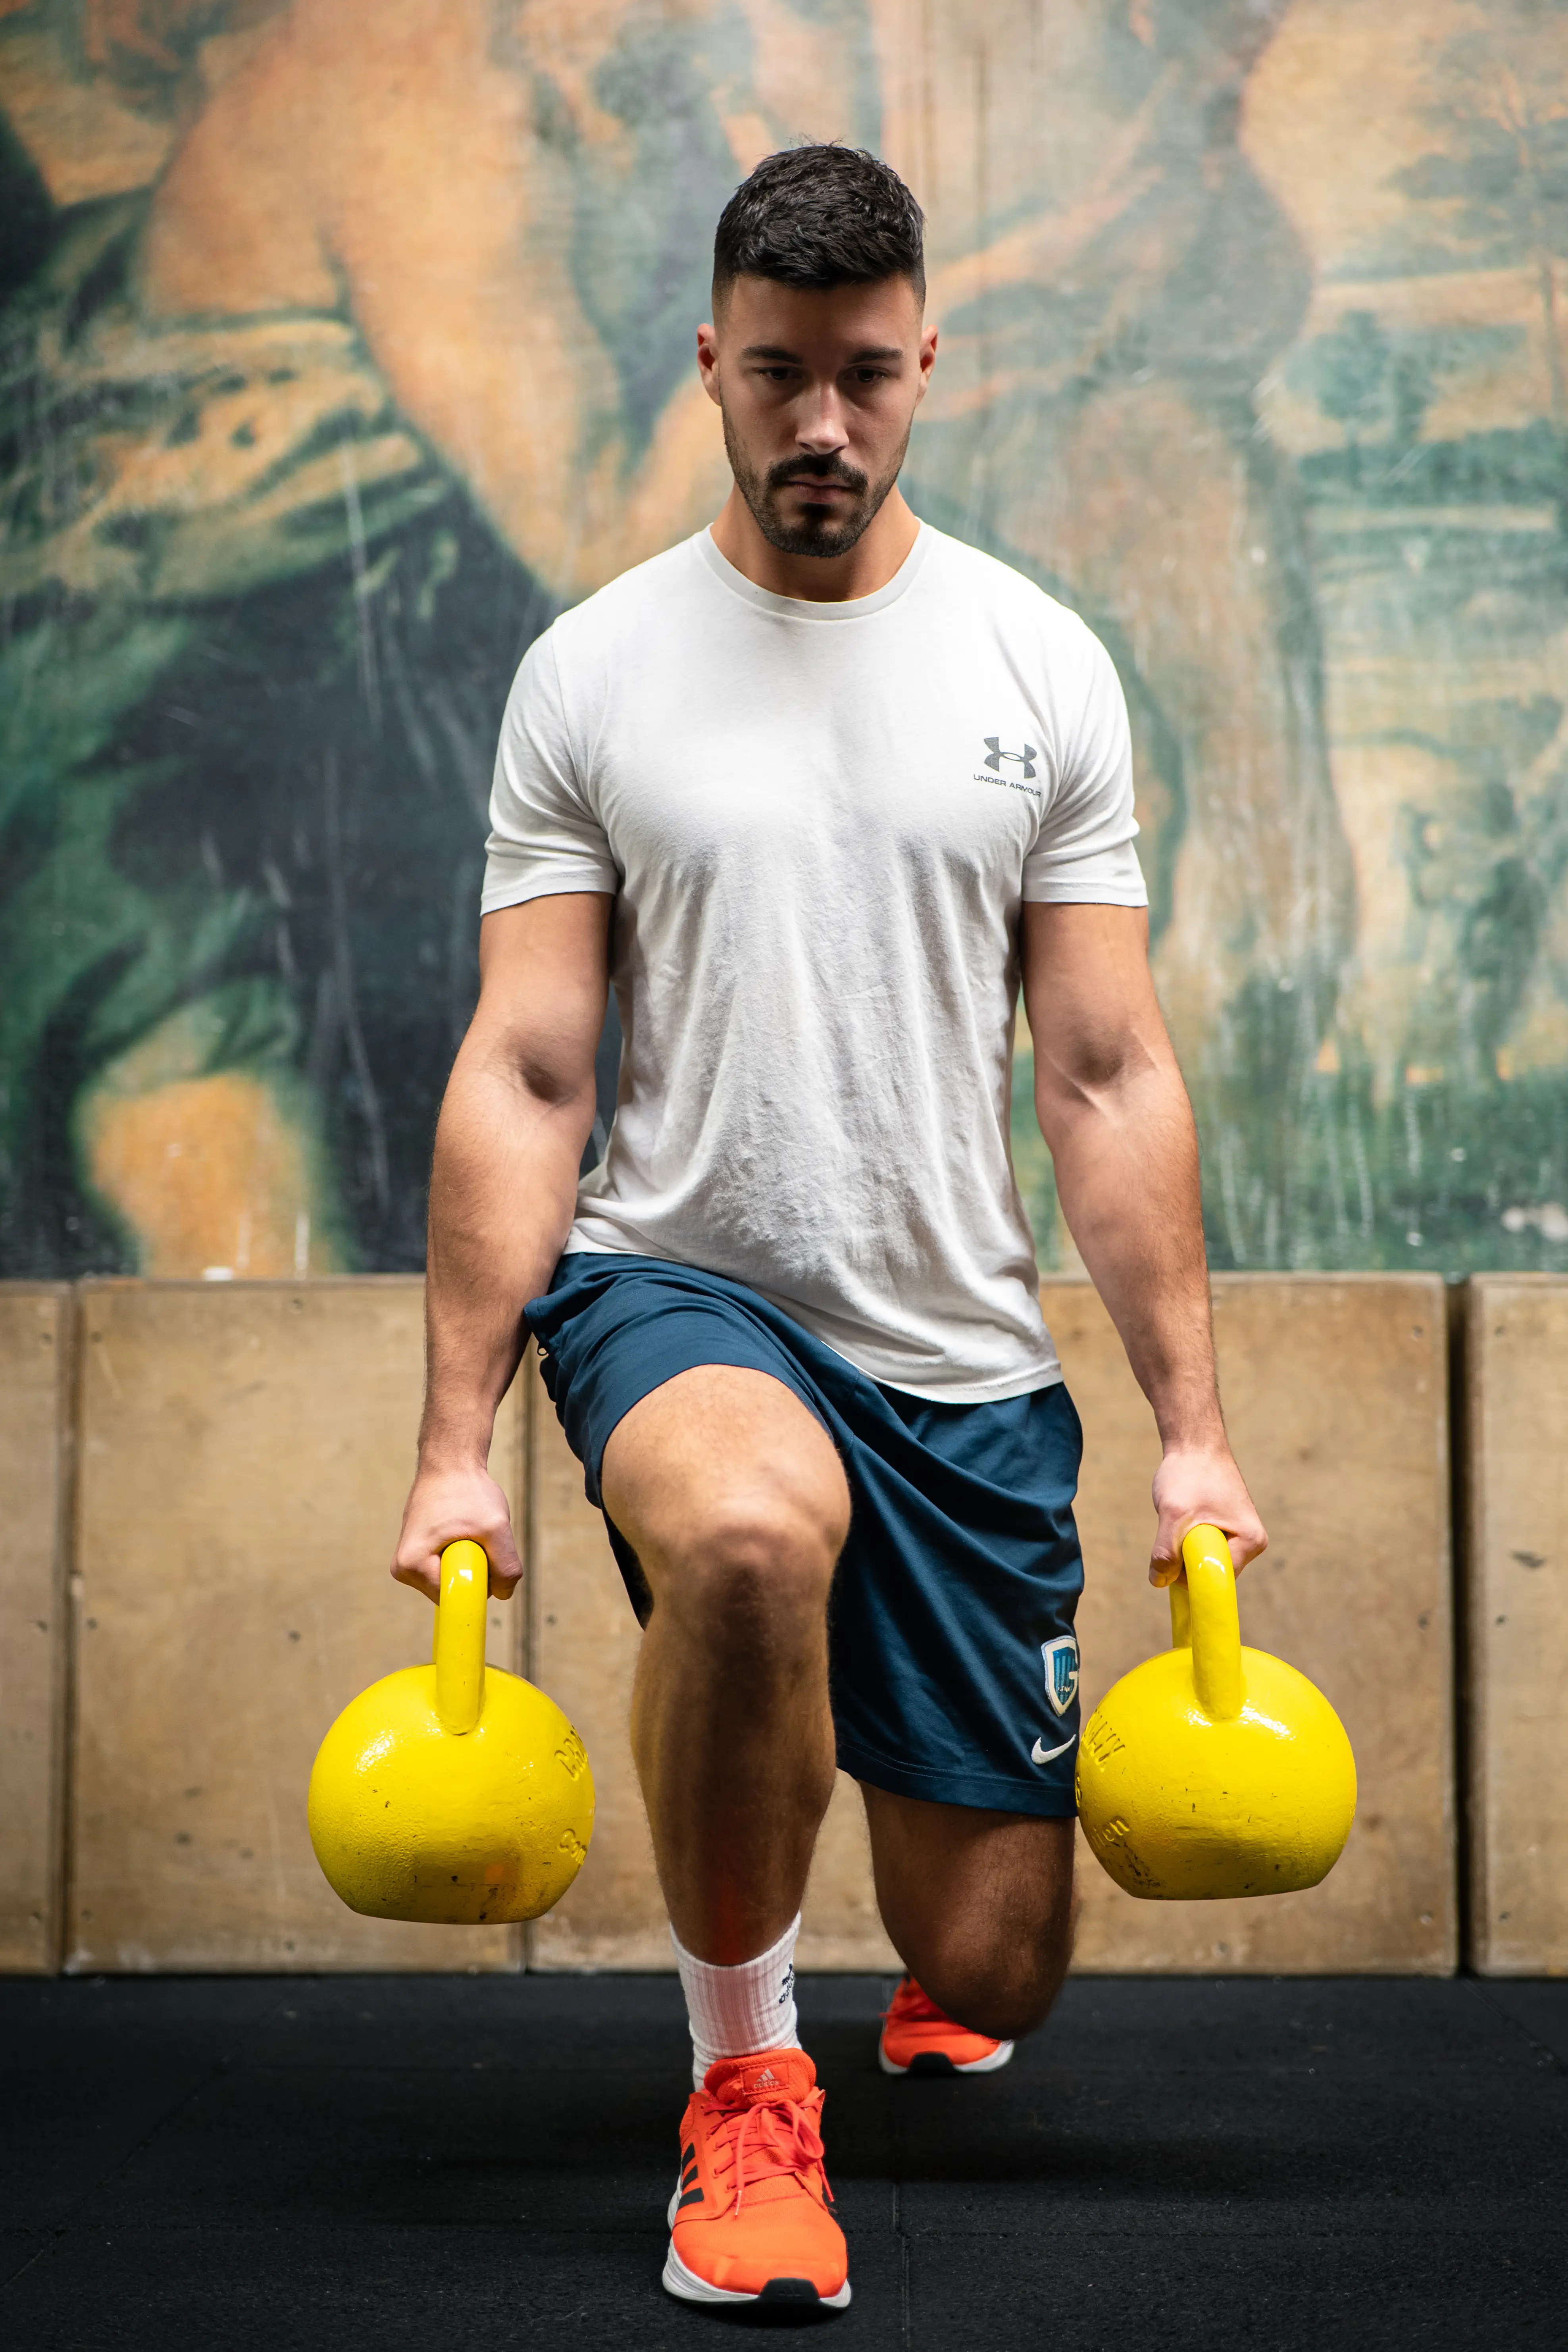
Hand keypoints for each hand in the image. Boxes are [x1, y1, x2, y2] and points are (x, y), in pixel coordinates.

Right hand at [391, 1461, 522, 1601]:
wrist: (450, 1461)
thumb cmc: (468, 1490)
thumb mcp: (495, 1527)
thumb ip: (506, 1566)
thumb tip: (503, 1594)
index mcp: (410, 1565)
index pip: (452, 1598)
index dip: (477, 1584)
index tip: (485, 1556)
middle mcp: (403, 1568)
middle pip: (451, 1591)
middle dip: (473, 1570)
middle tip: (477, 1536)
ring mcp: (408, 1561)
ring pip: (451, 1579)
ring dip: (469, 1561)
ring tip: (466, 1530)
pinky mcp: (418, 1553)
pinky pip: (448, 1568)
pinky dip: (462, 1554)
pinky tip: (461, 1531)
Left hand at [1148, 1442, 1265, 1586]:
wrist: (1194, 1443)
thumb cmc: (1190, 1473)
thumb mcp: (1174, 1514)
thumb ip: (1165, 1551)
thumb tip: (1158, 1581)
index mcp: (1251, 1541)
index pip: (1217, 1578)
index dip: (1189, 1575)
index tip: (1170, 1559)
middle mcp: (1252, 1542)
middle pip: (1211, 1571)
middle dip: (1187, 1559)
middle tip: (1173, 1530)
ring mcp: (1240, 1535)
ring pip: (1204, 1559)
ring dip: (1185, 1547)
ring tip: (1181, 1518)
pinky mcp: (1227, 1529)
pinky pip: (1203, 1547)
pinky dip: (1187, 1538)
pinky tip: (1183, 1518)